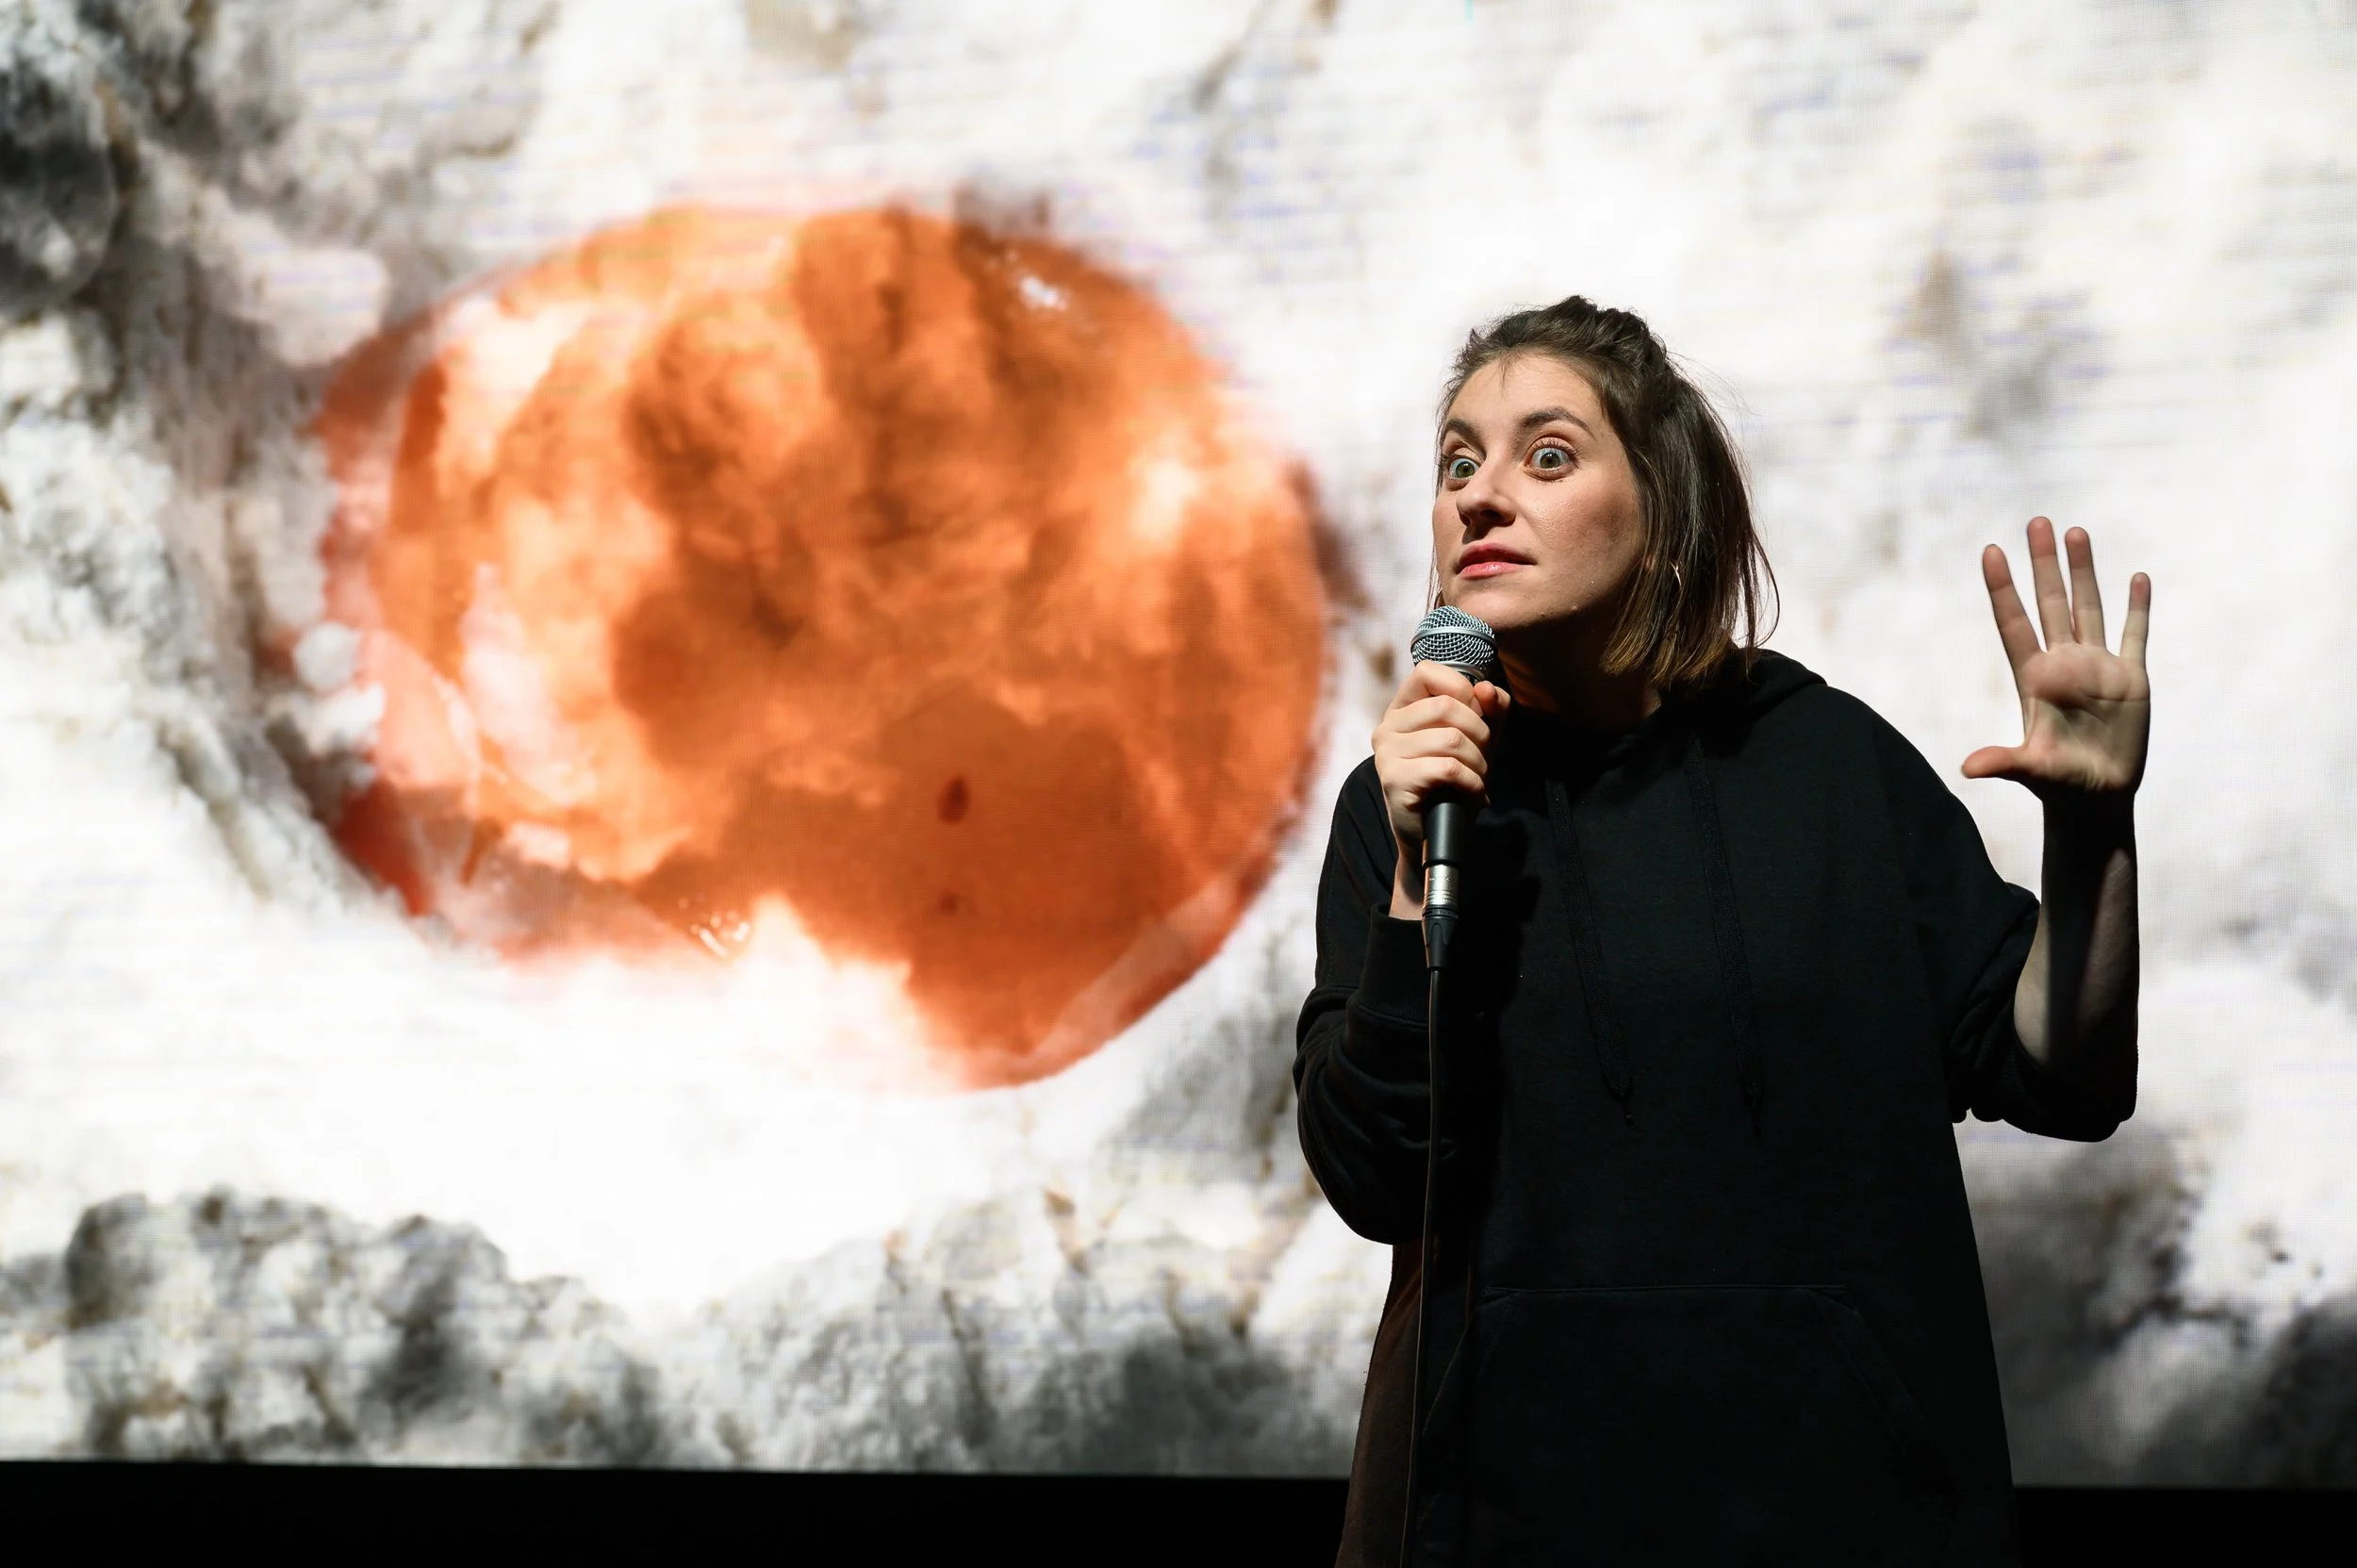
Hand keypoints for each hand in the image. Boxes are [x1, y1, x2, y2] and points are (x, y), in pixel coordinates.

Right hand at [1373, 659, 1509, 916]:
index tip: (1474, 717)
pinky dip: (1472, 782)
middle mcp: (1386, 727)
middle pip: (1447, 706)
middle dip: (1480, 733)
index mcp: (1401, 710)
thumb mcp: (1478, 741)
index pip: (1427, 671)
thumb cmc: (1453, 785)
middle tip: (1482, 760)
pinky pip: (1447, 768)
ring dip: (1478, 763)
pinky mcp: (1394, 781)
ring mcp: (1386, 754)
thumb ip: (1490, 710)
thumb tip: (1486, 689)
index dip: (1461, 689)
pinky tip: (1474, 793)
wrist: (1435, 836)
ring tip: (1478, 779)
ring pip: (1451, 739)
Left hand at [1963, 517, 2149, 797]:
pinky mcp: (2131, 679)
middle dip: (2043, 563)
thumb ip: (2003, 763)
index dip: (2002, 588)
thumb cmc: (2058, 785)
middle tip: (2037, 521)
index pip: (2014, 623)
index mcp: (2035, 679)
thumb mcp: (2030, 771)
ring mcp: (2098, 667)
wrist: (2096, 798)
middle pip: (2050, 602)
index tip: (1991, 551)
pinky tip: (2137, 577)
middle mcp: (2064, 664)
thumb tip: (1968, 769)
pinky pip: (2134, 634)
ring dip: (2084, 571)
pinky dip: (2137, 607)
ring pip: (2088, 607)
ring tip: (2076, 532)